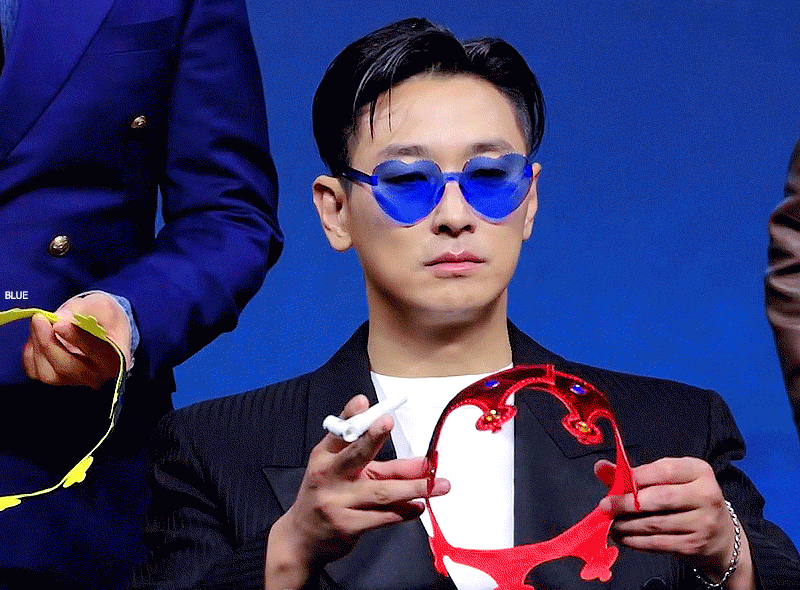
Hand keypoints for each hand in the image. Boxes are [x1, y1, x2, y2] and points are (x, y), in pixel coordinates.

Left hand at [22, 293, 132, 388]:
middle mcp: (98, 376)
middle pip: (68, 367)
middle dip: (49, 343)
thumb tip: (59, 318)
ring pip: (49, 374)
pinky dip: (30, 354)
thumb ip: (83, 309)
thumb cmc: (105, 317)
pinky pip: (37, 373)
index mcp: (117, 358)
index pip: (97, 353)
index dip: (77, 339)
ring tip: (38, 323)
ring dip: (38, 347)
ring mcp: (78, 381)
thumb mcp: (101, 305)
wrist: (104, 327)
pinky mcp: (60, 380)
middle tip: (39, 319)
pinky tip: (36, 337)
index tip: (59, 323)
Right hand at [265, 395, 449, 589]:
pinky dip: (405, 511)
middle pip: (355, 455)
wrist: (302, 539)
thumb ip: (384, 464)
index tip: (363, 402)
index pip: (339, 432)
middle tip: (388, 422)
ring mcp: (336, 502)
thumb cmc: (330, 495)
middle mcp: (327, 475)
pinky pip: (383, 517)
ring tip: (439, 485)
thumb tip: (425, 463)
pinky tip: (419, 507)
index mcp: (324, 456)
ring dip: (413, 487)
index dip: (351, 416)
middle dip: (372, 437)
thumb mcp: (347, 474)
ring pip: (380, 491)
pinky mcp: (347, 526)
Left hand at [594, 457, 753, 589]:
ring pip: (655, 523)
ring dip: (627, 524)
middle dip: (626, 503)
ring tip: (610, 522)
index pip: (665, 470)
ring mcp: (702, 523)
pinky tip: (621, 537)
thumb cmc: (687, 499)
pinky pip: (658, 543)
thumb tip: (600, 467)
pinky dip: (635, 541)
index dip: (637, 476)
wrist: (721, 537)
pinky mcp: (694, 546)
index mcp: (699, 471)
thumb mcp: (669, 480)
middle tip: (604, 506)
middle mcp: (706, 495)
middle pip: (659, 498)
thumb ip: (636, 473)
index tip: (614, 483)